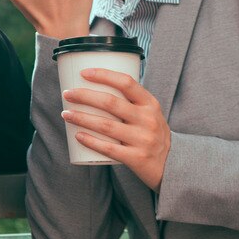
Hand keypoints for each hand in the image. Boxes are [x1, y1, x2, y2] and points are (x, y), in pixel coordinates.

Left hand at [60, 68, 170, 191]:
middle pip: (111, 103)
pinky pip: (109, 148)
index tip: (84, 73)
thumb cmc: (152, 133)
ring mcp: (143, 140)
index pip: (126, 82)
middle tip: (68, 94)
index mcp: (150, 103)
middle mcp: (148, 119)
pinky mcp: (136, 158)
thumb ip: (130, 101)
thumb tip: (95, 86)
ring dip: (82, 118)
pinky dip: (91, 141)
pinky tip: (78, 135)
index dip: (104, 75)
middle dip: (85, 96)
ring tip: (66, 114)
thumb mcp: (150, 113)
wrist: (171, 164)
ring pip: (106, 125)